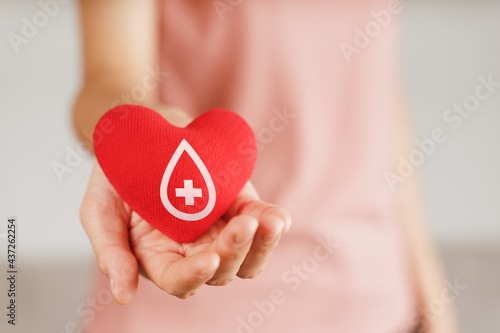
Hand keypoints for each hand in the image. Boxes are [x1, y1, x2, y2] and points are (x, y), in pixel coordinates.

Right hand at [80, 163, 290, 303]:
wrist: (143, 135)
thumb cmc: (117, 174)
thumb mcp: (99, 209)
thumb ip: (110, 251)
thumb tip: (122, 295)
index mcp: (158, 257)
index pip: (179, 280)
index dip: (194, 276)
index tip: (209, 259)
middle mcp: (192, 249)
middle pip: (222, 270)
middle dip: (234, 252)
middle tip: (241, 225)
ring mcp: (218, 228)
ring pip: (248, 255)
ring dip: (260, 245)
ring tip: (267, 223)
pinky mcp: (238, 205)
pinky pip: (260, 222)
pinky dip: (272, 223)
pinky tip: (276, 218)